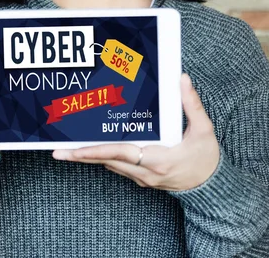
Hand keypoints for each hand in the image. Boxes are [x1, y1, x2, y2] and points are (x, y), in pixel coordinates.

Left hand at [52, 73, 219, 190]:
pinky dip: (104, 157)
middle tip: (57, 151)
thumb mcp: (204, 131)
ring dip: (89, 157)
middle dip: (81, 156)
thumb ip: (191, 104)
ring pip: (110, 165)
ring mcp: (142, 178)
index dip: (95, 150)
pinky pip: (118, 167)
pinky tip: (93, 149)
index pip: (120, 153)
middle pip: (107, 161)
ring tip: (68, 149)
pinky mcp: (142, 179)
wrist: (212, 188)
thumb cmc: (206, 159)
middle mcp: (145, 172)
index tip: (74, 150)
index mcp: (158, 159)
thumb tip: (181, 79)